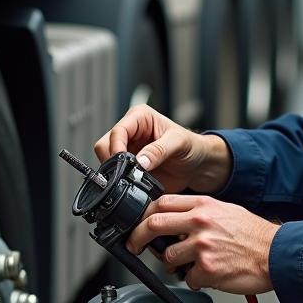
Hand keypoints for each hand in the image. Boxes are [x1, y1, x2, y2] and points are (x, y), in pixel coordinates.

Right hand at [93, 104, 232, 194]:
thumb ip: (159, 150)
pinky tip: (134, 185)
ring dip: (117, 173)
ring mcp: (128, 151)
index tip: (124, 163)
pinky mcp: (128, 167)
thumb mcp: (179, 143)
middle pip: (105, 146)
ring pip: (107, 162)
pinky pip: (115, 176)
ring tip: (135, 180)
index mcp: (139, 117)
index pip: (118, 131)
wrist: (198, 166)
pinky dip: (121, 182)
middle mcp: (130, 133)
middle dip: (113, 162)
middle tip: (127, 174)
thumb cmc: (191, 146)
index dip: (117, 147)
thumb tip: (140, 162)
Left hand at [126, 194, 278, 295]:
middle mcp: (200, 222)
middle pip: (153, 224)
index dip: (144, 215)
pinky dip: (197, 280)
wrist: (276, 253)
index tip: (139, 225)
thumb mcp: (224, 211)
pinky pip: (189, 279)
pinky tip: (211, 274)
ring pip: (168, 257)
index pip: (161, 203)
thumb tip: (173, 223)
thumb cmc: (253, 235)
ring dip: (175, 265)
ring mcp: (202, 245)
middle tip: (136, 246)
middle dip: (138, 238)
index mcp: (203, 205)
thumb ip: (197, 213)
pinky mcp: (207, 268)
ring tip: (192, 265)